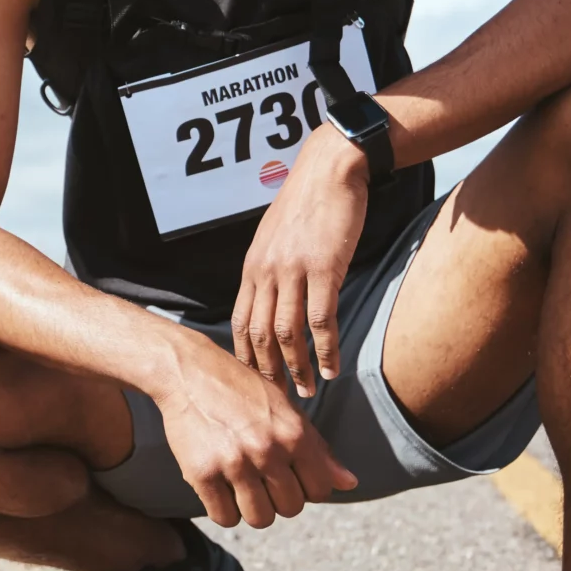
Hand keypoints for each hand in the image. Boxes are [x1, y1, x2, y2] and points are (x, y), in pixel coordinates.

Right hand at [150, 333, 358, 528]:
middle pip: (290, 509)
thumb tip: (350, 484)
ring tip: (242, 488)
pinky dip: (224, 510)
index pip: (320, 490)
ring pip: (260, 519)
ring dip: (253, 509)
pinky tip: (221, 490)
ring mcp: (234, 463)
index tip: (288, 478)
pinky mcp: (202, 473)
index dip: (306, 489)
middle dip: (278, 499)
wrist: (189, 372)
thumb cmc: (243, 390)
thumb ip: (318, 449)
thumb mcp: (286, 410)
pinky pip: (224, 517)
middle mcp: (268, 450)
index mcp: (294, 434)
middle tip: (262, 480)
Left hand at [231, 120, 372, 396]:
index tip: (251, 383)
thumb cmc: (308, 203)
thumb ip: (270, 269)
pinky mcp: (324, 269)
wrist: (331, 169)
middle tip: (277, 401)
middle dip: (266, 373)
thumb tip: (271, 300)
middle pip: (258, 335)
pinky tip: (331, 369)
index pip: (238, 323)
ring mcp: (293, 271)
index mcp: (252, 267)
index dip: (244, 357)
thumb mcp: (275, 237)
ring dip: (296, 368)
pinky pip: (321, 320)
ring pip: (287, 334)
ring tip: (306, 393)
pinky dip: (324, 349)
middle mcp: (266, 272)